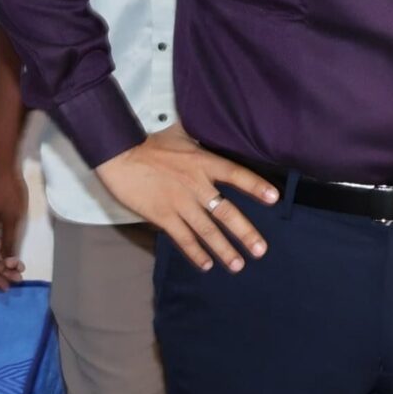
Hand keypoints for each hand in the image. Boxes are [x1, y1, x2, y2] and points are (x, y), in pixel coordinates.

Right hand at [0, 163, 31, 289]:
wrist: (4, 167)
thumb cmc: (8, 192)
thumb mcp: (12, 220)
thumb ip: (10, 244)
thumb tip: (10, 266)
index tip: (7, 287)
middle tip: (16, 281)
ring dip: (2, 261)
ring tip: (18, 272)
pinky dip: (1, 250)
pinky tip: (13, 257)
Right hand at [93, 125, 278, 273]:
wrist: (118, 154)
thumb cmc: (148, 144)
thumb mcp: (180, 135)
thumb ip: (199, 142)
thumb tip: (212, 129)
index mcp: (202, 163)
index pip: (236, 175)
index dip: (255, 186)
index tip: (274, 198)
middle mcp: (196, 185)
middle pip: (226, 212)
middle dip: (245, 233)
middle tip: (260, 250)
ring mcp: (179, 203)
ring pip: (207, 230)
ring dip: (223, 249)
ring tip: (237, 264)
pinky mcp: (162, 215)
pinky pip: (183, 238)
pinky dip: (195, 253)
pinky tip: (205, 264)